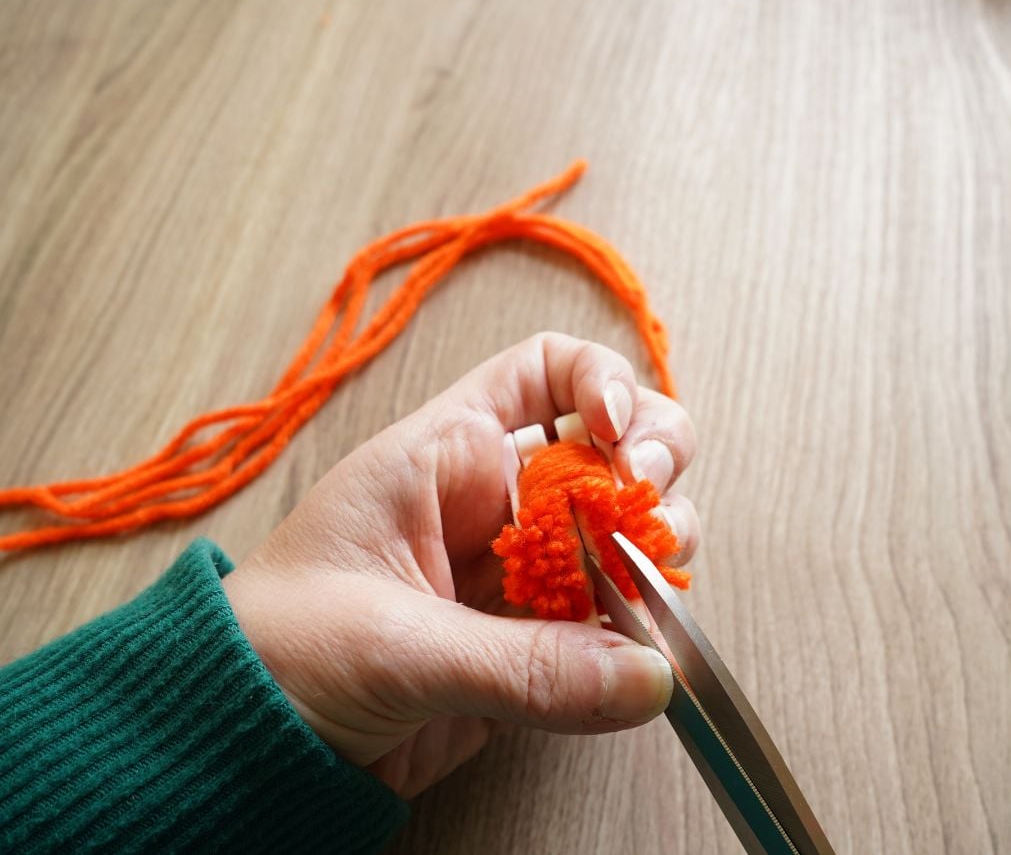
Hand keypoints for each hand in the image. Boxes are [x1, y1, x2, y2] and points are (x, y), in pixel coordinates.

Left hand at [222, 332, 699, 798]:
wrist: (249, 742)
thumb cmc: (281, 653)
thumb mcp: (393, 645)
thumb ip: (521, 665)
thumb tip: (643, 675)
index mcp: (446, 455)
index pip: (545, 371)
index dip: (599, 378)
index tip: (616, 429)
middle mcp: (498, 500)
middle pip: (614, 443)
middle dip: (654, 461)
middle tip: (652, 513)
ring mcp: (524, 569)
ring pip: (626, 530)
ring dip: (659, 549)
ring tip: (653, 588)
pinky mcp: (536, 638)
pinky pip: (612, 618)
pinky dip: (643, 632)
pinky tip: (643, 654)